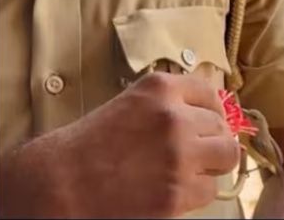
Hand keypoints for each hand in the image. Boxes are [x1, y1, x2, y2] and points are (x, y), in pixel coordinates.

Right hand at [0, 72, 239, 218]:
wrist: (57, 185)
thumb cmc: (86, 146)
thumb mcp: (129, 105)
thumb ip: (166, 104)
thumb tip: (204, 115)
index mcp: (161, 89)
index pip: (210, 93)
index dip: (212, 111)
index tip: (208, 122)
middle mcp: (175, 117)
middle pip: (221, 126)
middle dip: (210, 140)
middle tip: (194, 152)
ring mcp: (180, 154)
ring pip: (227, 155)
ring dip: (212, 164)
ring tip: (191, 170)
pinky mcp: (178, 191)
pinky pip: (210, 189)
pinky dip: (196, 193)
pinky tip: (173, 190)